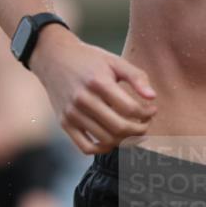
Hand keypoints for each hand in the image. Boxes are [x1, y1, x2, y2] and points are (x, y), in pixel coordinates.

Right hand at [29, 25, 157, 154]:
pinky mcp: (64, 123)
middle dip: (139, 129)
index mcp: (98, 82)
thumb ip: (136, 77)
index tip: (152, 110)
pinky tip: (112, 139)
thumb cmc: (88, 59)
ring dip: (125, 140)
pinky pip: (85, 147)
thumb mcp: (114, 61)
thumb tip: (153, 97)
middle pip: (119, 127)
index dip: (146, 113)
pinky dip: (103, 149)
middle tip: (145, 124)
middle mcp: (83, 100)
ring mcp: (72, 114)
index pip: (130, 108)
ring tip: (132, 130)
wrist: (53, 58)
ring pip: (106, 140)